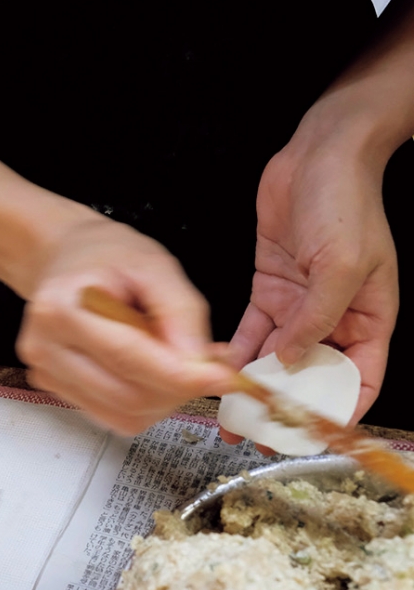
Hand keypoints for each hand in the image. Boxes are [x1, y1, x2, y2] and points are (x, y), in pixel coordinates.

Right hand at [16, 216, 235, 435]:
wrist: (65, 262)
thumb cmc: (104, 256)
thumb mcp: (153, 265)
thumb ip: (182, 312)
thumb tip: (201, 365)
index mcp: (59, 310)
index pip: (126, 357)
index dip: (181, 375)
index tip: (225, 378)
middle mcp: (43, 349)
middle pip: (127, 396)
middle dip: (179, 389)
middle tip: (209, 368)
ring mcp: (46, 375)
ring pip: (124, 416)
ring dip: (165, 400)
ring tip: (178, 364)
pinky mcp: (56, 392)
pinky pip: (115, 417)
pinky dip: (147, 404)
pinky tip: (154, 373)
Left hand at [223, 135, 396, 432]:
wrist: (318, 155)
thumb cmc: (345, 200)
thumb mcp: (340, 264)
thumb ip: (318, 318)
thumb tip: (291, 360)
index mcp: (370, 317)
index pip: (360, 379)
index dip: (338, 410)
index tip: (308, 434)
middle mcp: (336, 316)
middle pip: (312, 376)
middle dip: (286, 408)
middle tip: (257, 433)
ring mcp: (301, 304)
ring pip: (277, 359)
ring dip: (254, 388)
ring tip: (231, 417)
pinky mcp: (271, 289)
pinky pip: (253, 331)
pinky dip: (237, 353)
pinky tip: (219, 373)